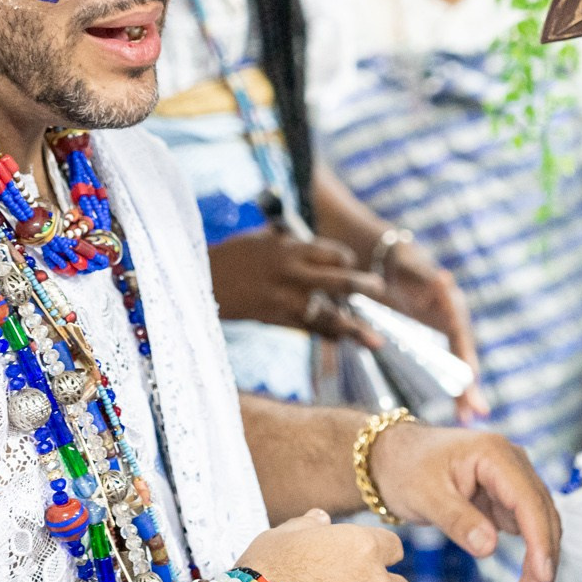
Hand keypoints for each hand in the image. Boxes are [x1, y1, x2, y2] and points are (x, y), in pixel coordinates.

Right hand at [208, 226, 385, 345]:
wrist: (202, 281)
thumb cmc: (233, 256)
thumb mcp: (263, 239)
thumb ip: (291, 243)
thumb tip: (316, 248)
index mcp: (290, 247)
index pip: (334, 254)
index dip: (346, 261)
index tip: (349, 266)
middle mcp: (292, 273)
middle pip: (340, 281)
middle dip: (364, 287)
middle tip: (379, 289)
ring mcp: (285, 299)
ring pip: (329, 315)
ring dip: (355, 328)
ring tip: (376, 340)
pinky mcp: (276, 319)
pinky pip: (310, 330)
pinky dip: (329, 336)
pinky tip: (344, 342)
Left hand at [368, 421, 560, 581]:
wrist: (392, 458)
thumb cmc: (405, 469)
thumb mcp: (425, 496)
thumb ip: (456, 520)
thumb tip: (488, 548)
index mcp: (494, 454)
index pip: (528, 501)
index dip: (540, 541)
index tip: (543, 577)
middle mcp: (511, 463)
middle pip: (541, 516)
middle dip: (542, 562)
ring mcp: (512, 480)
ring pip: (539, 527)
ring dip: (538, 566)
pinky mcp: (506, 498)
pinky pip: (526, 532)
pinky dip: (527, 561)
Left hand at [376, 241, 485, 417]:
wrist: (394, 265)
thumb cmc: (404, 265)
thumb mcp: (413, 266)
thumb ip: (426, 275)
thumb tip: (444, 278)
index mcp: (452, 306)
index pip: (460, 334)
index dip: (466, 356)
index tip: (471, 377)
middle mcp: (456, 323)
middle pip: (465, 357)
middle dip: (471, 384)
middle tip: (479, 411)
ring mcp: (449, 336)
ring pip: (460, 369)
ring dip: (466, 394)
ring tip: (470, 418)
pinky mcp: (440, 346)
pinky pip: (449, 373)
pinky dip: (456, 392)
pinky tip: (460, 414)